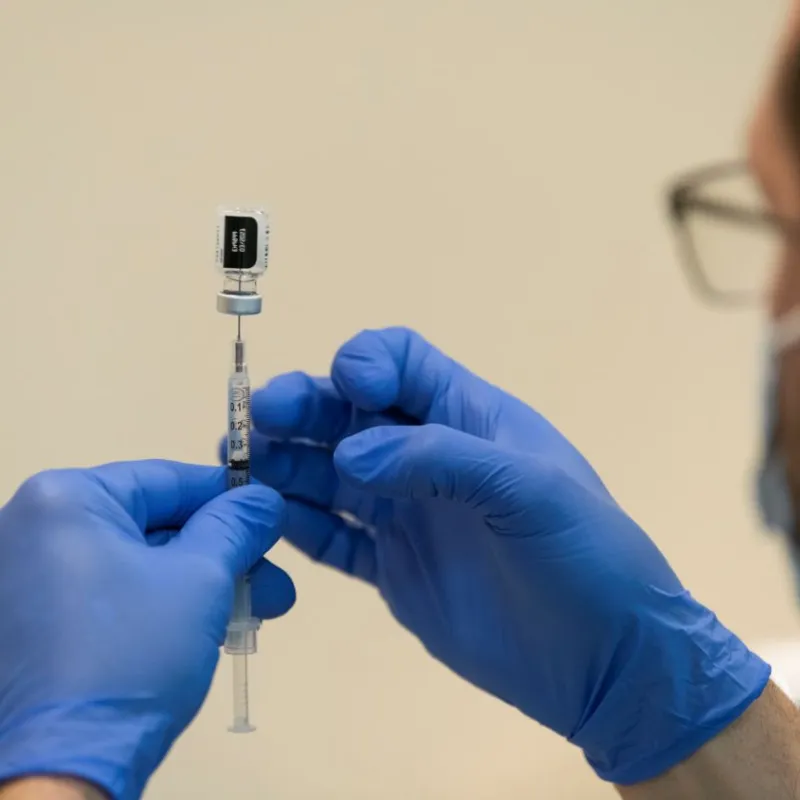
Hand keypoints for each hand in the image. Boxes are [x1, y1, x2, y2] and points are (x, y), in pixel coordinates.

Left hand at [0, 461, 293, 799]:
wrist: (61, 770)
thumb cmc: (132, 652)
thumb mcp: (201, 578)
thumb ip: (237, 526)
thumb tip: (265, 500)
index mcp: (64, 500)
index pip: (167, 479)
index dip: (230, 499)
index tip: (273, 520)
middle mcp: (34, 529)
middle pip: (155, 525)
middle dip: (224, 556)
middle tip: (275, 585)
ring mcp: (27, 580)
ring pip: (140, 564)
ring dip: (203, 586)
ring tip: (255, 615)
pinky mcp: (33, 625)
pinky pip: (114, 595)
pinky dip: (164, 606)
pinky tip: (211, 628)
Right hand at [243, 327, 768, 784]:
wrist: (604, 660)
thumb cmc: (586, 557)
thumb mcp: (531, 489)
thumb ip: (440, 460)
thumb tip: (351, 454)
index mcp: (468, 416)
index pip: (401, 360)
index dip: (366, 361)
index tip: (353, 389)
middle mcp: (426, 456)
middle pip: (347, 413)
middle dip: (302, 408)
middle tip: (258, 421)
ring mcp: (405, 512)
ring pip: (327, 473)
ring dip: (284, 464)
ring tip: (238, 467)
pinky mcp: (391, 567)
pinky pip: (332, 539)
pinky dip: (297, 527)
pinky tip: (265, 520)